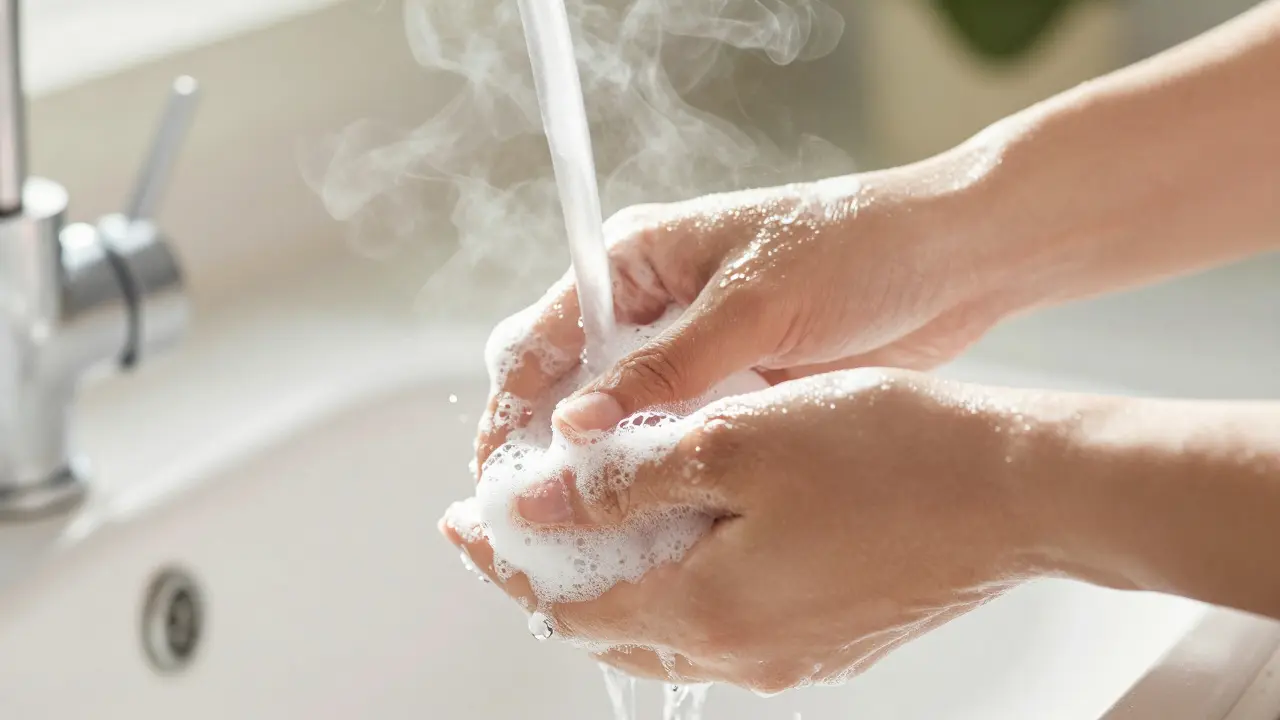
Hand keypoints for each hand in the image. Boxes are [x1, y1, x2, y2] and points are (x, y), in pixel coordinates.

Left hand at [445, 369, 1043, 692]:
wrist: (1021, 492)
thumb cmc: (892, 454)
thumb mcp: (738, 442)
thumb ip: (626, 477)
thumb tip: (534, 502)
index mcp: (706, 608)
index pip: (563, 600)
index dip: (503, 557)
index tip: (463, 523)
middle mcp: (743, 652)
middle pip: (610, 625)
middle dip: (552, 573)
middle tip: (516, 522)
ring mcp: (791, 655)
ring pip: (667, 628)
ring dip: (617, 580)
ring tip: (591, 525)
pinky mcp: (829, 639)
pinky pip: (725, 624)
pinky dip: (682, 583)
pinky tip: (689, 535)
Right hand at [476, 151, 1018, 467]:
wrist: (951, 263)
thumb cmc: (854, 250)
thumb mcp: (753, 303)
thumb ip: (665, 364)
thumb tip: (575, 421)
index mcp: (638, 259)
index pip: (545, 334)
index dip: (513, 404)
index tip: (499, 470)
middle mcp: (653, 305)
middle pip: (569, 383)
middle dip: (547, 446)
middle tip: (537, 515)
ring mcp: (692, 351)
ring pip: (618, 420)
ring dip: (601, 467)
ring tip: (582, 533)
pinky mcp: (730, 387)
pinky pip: (673, 437)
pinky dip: (657, 472)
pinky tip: (648, 518)